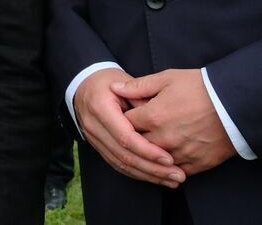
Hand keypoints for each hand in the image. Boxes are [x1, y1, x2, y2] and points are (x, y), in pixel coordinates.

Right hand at [74, 67, 183, 186]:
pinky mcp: (97, 146)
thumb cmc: (108, 82)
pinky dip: (138, 173)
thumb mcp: (126, 82)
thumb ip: (143, 100)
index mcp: (100, 107)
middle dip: (152, 168)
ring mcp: (93, 138)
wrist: (84, 84)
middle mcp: (94, 126)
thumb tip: (161, 121)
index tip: (169, 158)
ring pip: (121, 164)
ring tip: (172, 180)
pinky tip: (156, 177)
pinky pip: (117, 164)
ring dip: (147, 175)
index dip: (147, 150)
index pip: (125, 137)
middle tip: (177, 175)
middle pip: (124, 155)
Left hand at [117, 69, 235, 175]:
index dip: (122, 120)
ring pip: (155, 161)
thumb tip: (115, 88)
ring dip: (150, 155)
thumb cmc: (200, 87)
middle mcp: (164, 138)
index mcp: (153, 116)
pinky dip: (169, 167)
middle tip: (133, 133)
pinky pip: (176, 171)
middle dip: (133, 139)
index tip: (125, 116)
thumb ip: (138, 86)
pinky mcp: (198, 164)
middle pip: (137, 145)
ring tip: (150, 146)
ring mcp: (180, 153)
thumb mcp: (167, 79)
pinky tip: (166, 160)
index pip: (125, 124)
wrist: (236, 103)